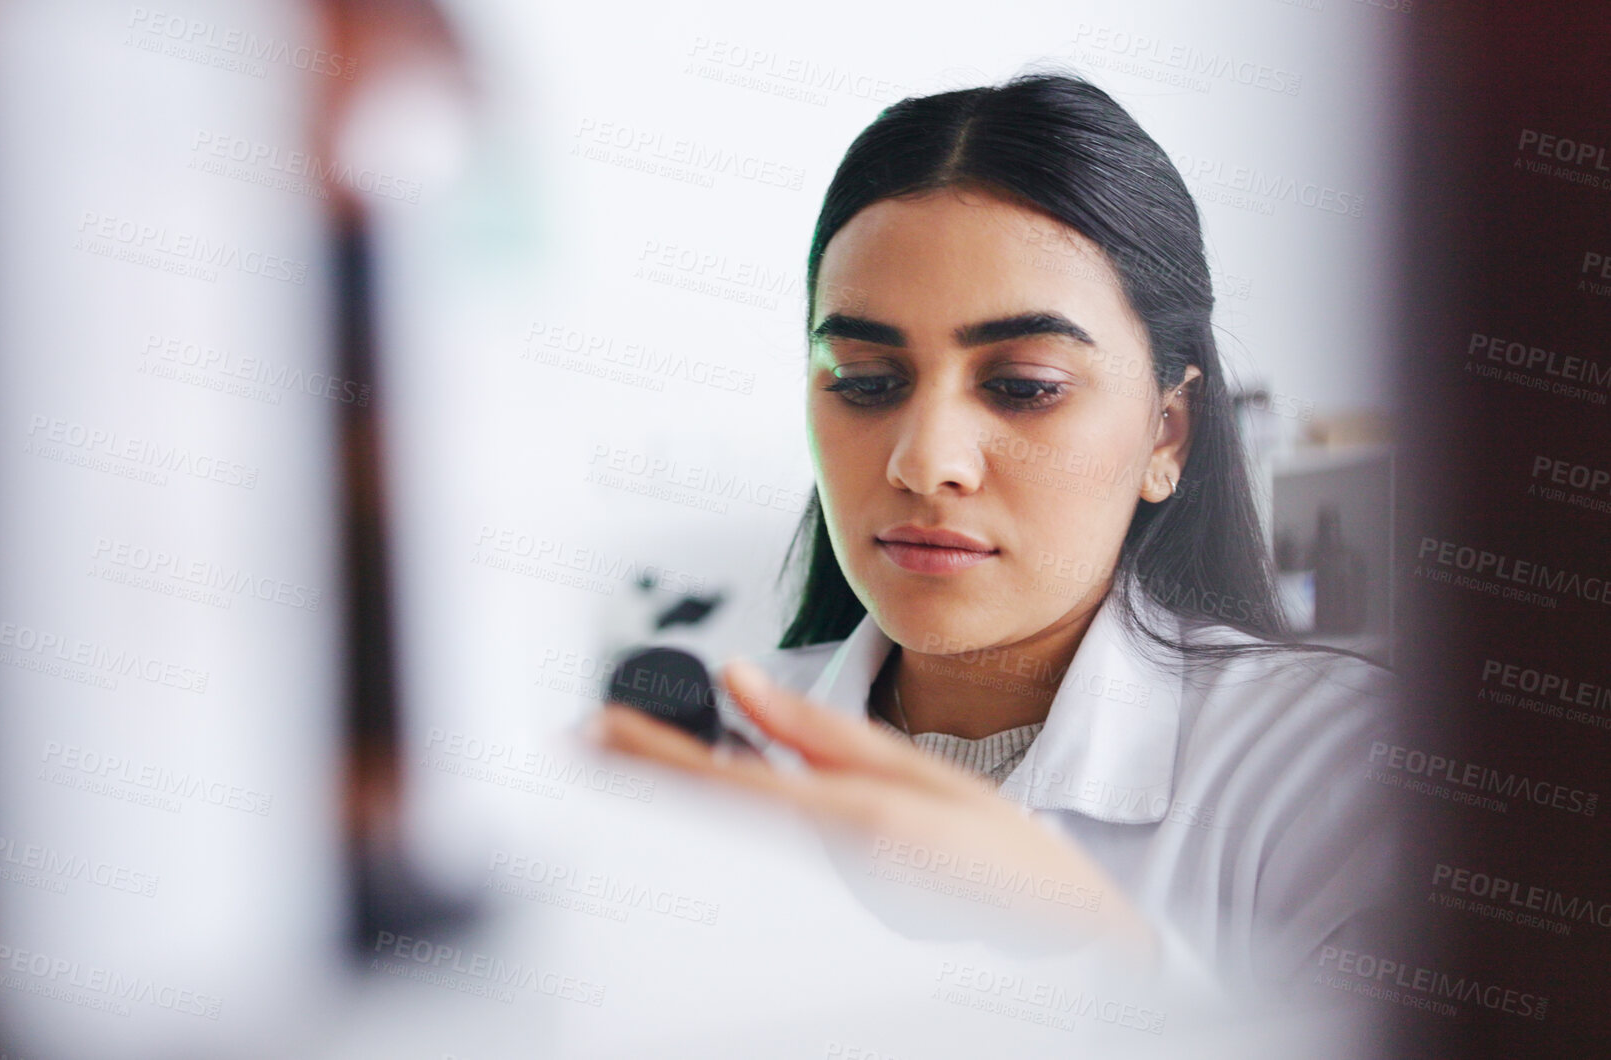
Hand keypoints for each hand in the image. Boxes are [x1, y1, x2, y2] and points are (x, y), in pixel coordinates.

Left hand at [593, 658, 1156, 963]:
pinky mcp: (829, 909)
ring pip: (728, 838)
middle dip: (636, 778)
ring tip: (611, 763)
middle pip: (705, 816)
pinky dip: (721, 825)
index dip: (652, 756)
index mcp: (849, 822)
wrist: (1060, 939)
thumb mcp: (914, 769)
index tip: (599, 730)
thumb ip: (818, 729)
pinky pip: (763, 857)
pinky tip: (696, 796)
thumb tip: (743, 683)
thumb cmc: (1005, 856)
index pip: (723, 782)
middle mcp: (825, 866)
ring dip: (670, 799)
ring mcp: (822, 896)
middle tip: (576, 748)